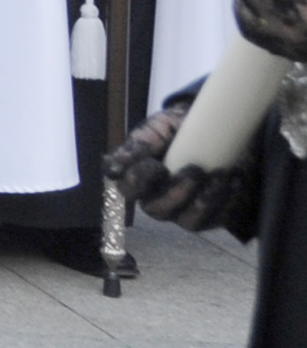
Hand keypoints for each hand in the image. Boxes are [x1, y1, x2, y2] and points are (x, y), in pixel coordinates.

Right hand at [107, 103, 257, 232]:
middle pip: (157, 210)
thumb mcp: (158, 127)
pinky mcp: (212, 217)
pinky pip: (218, 220)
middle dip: (176, 193)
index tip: (156, 164)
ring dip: (206, 200)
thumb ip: (138, 144)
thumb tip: (112, 167)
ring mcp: (185, 212)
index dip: (139, 181)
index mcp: (139, 177)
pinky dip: (228, 201)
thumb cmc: (180, 129)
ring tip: (221, 175)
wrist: (219, 132)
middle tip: (195, 170)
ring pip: (188, 221)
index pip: (127, 188)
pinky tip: (235, 180)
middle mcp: (158, 199)